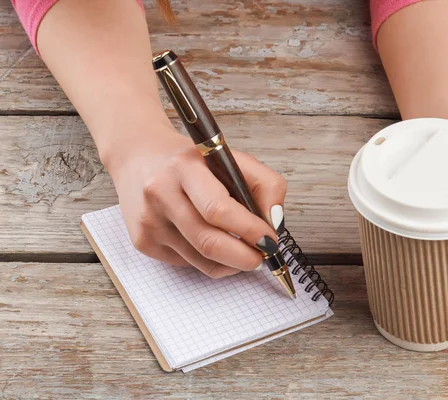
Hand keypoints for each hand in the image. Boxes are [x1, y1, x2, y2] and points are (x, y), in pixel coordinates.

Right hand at [107, 122, 286, 277]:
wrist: (137, 157)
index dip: (250, 230)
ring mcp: (149, 222)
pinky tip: (212, 242)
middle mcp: (160, 194)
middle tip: (263, 256)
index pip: (219, 209)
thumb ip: (265, 184)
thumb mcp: (231, 158)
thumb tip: (275, 223)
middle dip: (245, 257)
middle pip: (209, 242)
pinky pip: (188, 263)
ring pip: (201, 260)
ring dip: (231, 263)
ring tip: (244, 251)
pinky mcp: (143, 242)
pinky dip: (210, 260)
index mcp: (184, 168)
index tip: (271, 239)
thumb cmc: (191, 162)